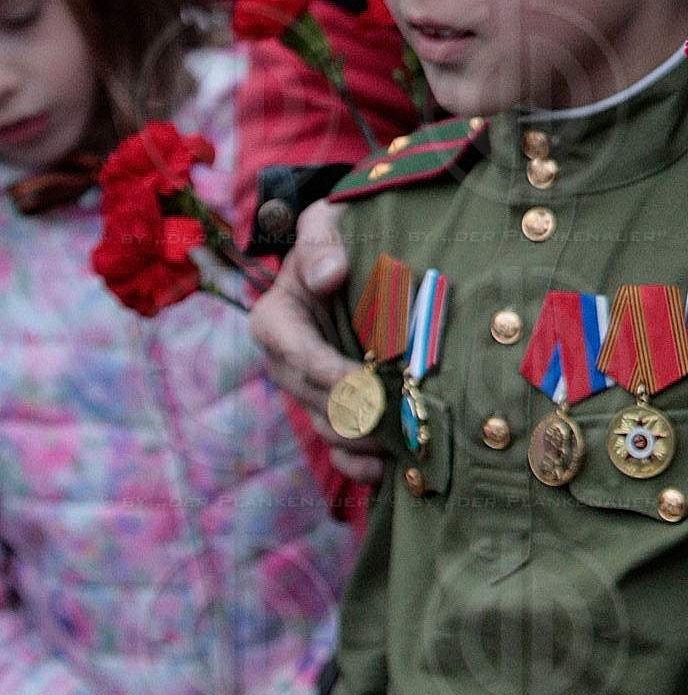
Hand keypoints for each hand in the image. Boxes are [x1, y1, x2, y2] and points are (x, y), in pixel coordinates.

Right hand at [250, 202, 385, 483]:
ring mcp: (311, 394)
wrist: (349, 261)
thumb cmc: (335, 241)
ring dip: (366, 436)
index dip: (327, 371)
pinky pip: (340, 449)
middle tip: (400, 412)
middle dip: (357, 409)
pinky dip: (360, 465)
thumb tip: (330, 273)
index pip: (297, 354)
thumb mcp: (323, 226)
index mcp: (276, 322)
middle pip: (318, 400)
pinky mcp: (334, 411)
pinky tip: (389, 469)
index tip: (361, 381)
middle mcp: (288, 365)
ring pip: (333, 427)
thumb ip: (320, 244)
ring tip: (405, 435)